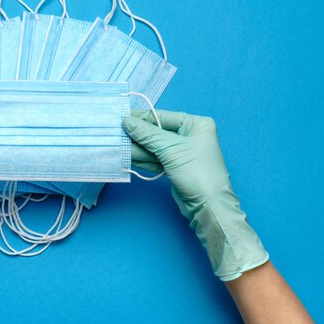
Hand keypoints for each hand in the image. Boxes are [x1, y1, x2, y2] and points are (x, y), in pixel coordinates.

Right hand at [123, 110, 267, 280]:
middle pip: (157, 131)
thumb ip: (147, 134)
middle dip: (137, 134)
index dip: (142, 118)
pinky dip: (142, 158)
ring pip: (154, 146)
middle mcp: (190, 135)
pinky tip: (126, 155)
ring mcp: (181, 152)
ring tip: (117, 144)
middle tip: (116, 132)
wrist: (207, 206)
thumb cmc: (197, 172)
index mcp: (196, 124)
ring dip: (136, 147)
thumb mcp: (170, 149)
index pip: (163, 117)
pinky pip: (155, 158)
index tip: (121, 117)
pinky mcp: (174, 167)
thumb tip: (126, 121)